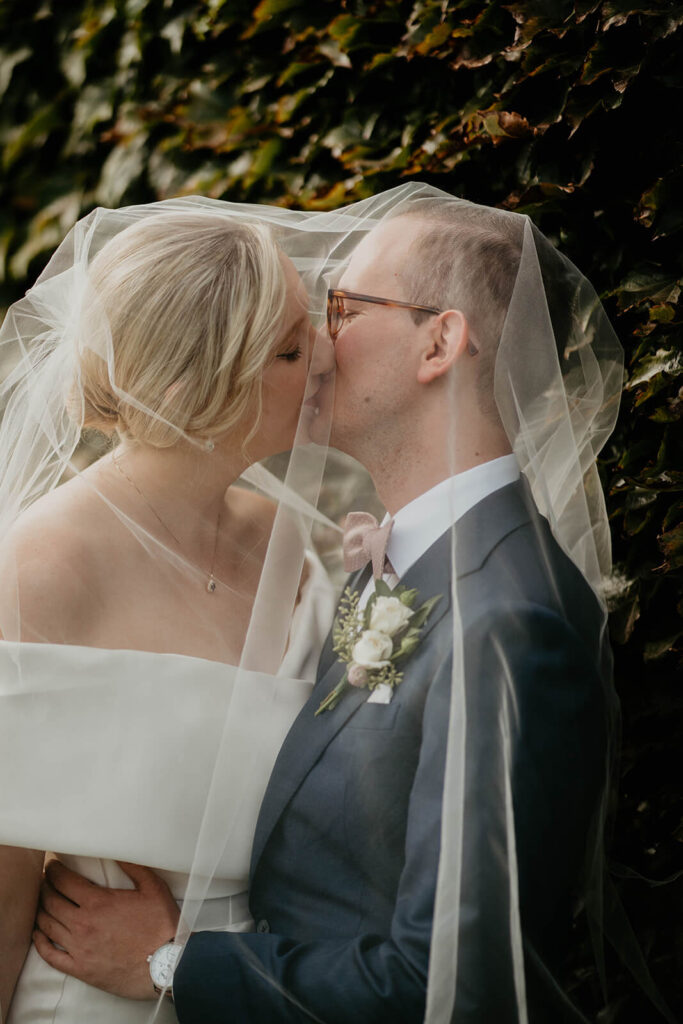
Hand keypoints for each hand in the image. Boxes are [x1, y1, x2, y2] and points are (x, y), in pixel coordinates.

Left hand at [33, 859, 179, 999]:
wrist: (164, 964)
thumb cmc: (160, 926)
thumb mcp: (153, 888)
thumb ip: (134, 867)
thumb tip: (118, 852)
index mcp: (98, 902)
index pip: (64, 881)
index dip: (54, 870)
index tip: (52, 865)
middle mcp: (83, 924)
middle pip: (51, 901)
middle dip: (45, 887)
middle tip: (44, 880)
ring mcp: (79, 948)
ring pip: (47, 925)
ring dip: (40, 910)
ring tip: (40, 901)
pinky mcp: (80, 968)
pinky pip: (50, 955)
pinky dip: (40, 942)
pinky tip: (38, 933)